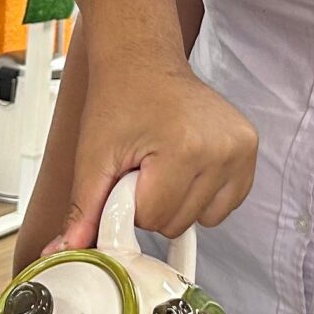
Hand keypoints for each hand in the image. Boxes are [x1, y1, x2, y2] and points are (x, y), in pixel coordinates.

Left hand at [52, 56, 256, 252]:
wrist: (144, 60)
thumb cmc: (119, 99)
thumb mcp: (93, 156)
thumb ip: (83, 210)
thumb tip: (63, 253)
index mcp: (185, 147)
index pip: (154, 217)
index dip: (130, 202)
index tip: (125, 173)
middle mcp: (222, 148)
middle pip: (179, 222)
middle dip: (154, 203)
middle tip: (144, 165)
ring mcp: (241, 148)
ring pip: (204, 218)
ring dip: (178, 201)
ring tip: (165, 163)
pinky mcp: (250, 149)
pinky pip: (226, 204)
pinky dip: (202, 195)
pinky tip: (186, 166)